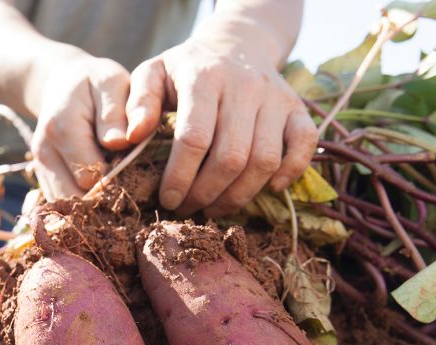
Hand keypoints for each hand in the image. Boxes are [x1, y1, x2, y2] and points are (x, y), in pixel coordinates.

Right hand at [29, 54, 135, 198]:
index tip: (139, 172)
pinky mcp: (43, 180)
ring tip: (119, 194)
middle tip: (134, 188)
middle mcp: (45, 153)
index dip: (119, 178)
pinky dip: (84, 208)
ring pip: (68, 208)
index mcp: (62, 128)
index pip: (91, 174)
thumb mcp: (110, 82)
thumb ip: (115, 112)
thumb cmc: (95, 83)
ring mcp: (40, 169)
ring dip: (95, 208)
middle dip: (107, 199)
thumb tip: (120, 142)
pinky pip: (63, 206)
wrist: (63, 85)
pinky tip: (104, 195)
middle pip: (77, 198)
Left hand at [126, 30, 317, 216]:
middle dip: (206, 193)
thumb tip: (130, 137)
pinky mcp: (297, 108)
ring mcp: (276, 98)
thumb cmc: (186, 69)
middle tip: (187, 209)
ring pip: (264, 160)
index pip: (194, 138)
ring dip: (239, 195)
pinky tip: (269, 189)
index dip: (180, 177)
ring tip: (214, 207)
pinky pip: (305, 145)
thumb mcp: (152, 74)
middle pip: (231, 157)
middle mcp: (245, 87)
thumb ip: (138, 103)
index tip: (167, 199)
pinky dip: (291, 172)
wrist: (236, 44)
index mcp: (204, 78)